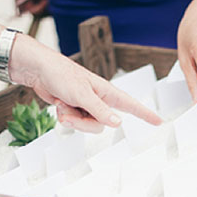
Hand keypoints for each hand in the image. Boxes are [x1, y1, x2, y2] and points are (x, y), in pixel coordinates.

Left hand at [9, 34, 163, 132]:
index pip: (132, 105)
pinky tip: (59, 104)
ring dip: (71, 119)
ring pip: (87, 125)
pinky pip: (75, 122)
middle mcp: (99, 100)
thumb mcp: (82, 94)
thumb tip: (118, 123)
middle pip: (101, 125)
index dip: (145, 114)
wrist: (38, 70)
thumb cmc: (61, 74)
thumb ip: (100, 111)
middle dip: (83, 123)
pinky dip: (65, 116)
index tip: (159, 121)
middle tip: (70, 113)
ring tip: (63, 105)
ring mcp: (86, 106)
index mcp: (107, 92)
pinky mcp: (75, 109)